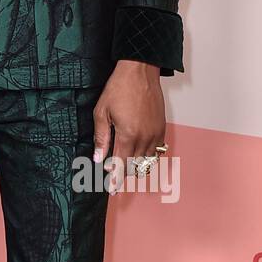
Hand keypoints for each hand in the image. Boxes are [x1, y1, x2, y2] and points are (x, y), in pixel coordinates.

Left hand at [92, 59, 164, 192]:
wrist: (140, 72)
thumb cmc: (119, 89)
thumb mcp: (102, 112)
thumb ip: (101, 137)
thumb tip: (99, 158)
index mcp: (128, 135)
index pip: (122, 165)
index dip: (116, 179)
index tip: (112, 190)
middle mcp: (145, 137)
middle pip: (135, 165)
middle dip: (124, 172)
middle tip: (114, 173)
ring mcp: (156, 133)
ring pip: (147, 159)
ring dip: (136, 164)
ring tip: (126, 163)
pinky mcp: (162, 127)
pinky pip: (157, 150)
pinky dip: (148, 154)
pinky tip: (139, 152)